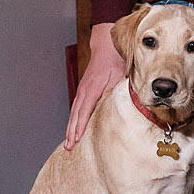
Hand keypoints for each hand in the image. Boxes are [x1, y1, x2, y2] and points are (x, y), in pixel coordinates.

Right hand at [66, 23, 123, 147]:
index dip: (80, 125)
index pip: (85, 110)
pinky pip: (77, 107)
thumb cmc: (116, 60)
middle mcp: (85, 90)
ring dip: (71, 127)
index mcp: (93, 87)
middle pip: (76, 114)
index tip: (77, 138)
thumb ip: (120, 90)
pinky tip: (74, 128)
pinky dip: (74, 119)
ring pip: (75, 112)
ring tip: (69, 142)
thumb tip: (124, 105)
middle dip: (72, 131)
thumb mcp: (120, 75)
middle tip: (69, 147)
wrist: (106, 46)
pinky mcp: (84, 90)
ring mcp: (83, 90)